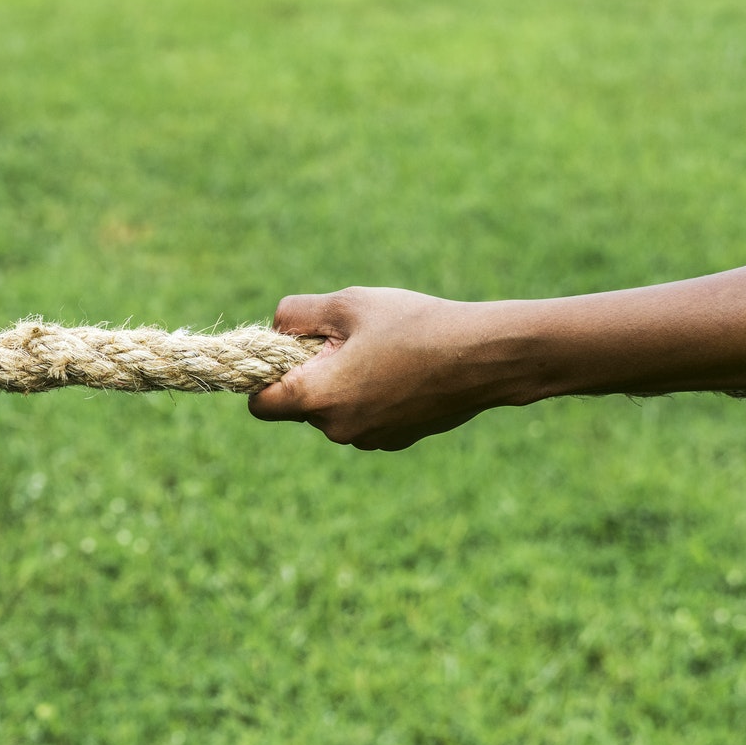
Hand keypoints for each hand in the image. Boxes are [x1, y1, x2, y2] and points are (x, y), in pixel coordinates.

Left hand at [247, 287, 533, 450]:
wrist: (486, 356)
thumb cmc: (414, 325)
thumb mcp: (347, 304)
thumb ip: (296, 313)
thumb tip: (275, 327)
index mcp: (317, 398)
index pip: (259, 406)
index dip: (261, 379)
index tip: (282, 354)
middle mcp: (337, 429)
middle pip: (297, 407)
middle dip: (308, 376)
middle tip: (343, 341)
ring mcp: (368, 439)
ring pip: (332, 411)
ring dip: (339, 386)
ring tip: (378, 352)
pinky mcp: (395, 440)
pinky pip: (363, 418)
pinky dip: (368, 397)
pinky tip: (400, 369)